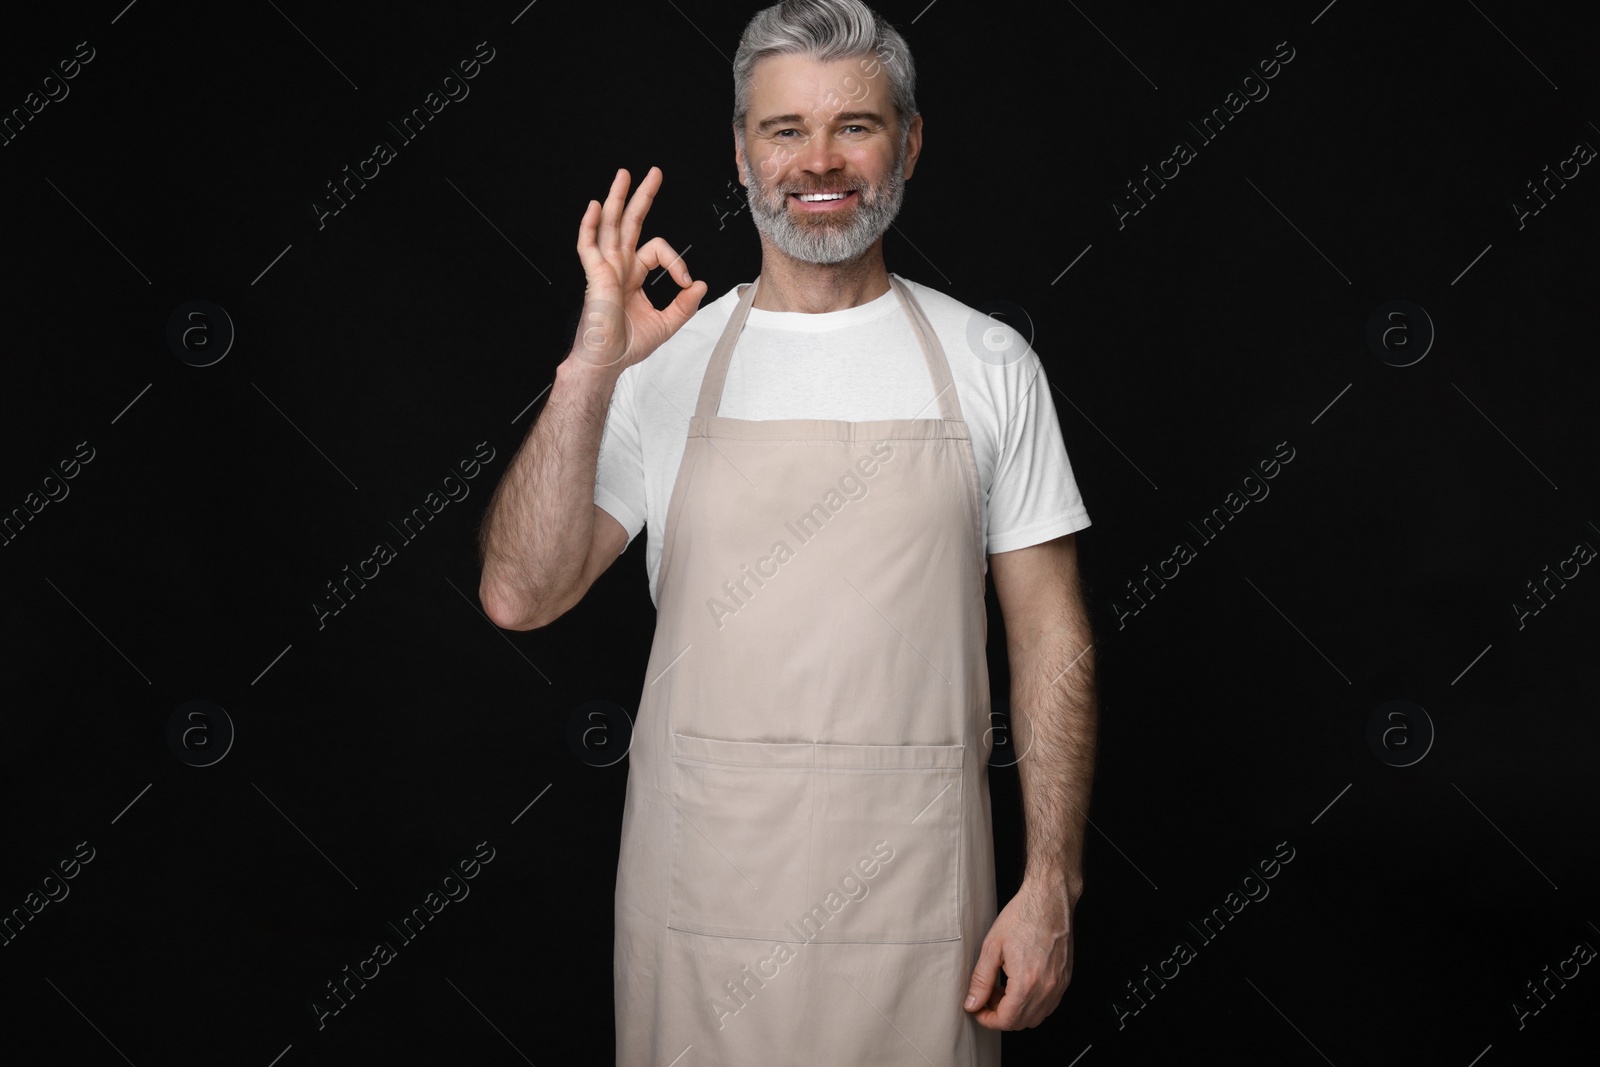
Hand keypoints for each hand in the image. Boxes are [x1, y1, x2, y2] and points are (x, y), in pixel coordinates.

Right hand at [572, 166, 706, 370]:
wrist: (607, 361)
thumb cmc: (627, 345)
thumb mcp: (666, 324)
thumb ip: (684, 305)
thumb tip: (700, 285)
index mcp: (633, 275)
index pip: (657, 250)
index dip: (677, 261)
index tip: (687, 283)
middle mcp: (619, 267)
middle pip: (631, 223)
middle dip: (642, 197)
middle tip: (654, 174)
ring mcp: (605, 269)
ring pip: (611, 226)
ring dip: (617, 199)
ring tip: (624, 175)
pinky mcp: (594, 276)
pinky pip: (588, 245)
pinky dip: (590, 226)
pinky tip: (596, 207)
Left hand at [964, 878, 1075, 1029]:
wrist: (1049, 900)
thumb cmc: (1022, 917)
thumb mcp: (992, 947)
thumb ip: (981, 980)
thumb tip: (972, 1003)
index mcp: (1026, 982)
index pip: (1006, 1021)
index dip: (987, 1020)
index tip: (978, 1009)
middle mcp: (1046, 988)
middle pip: (1021, 1022)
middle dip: (1000, 1015)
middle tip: (988, 995)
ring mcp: (1059, 985)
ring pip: (1036, 1017)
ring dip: (1017, 1011)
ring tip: (1003, 988)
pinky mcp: (1065, 979)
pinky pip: (1048, 1005)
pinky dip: (1032, 1003)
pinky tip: (1020, 984)